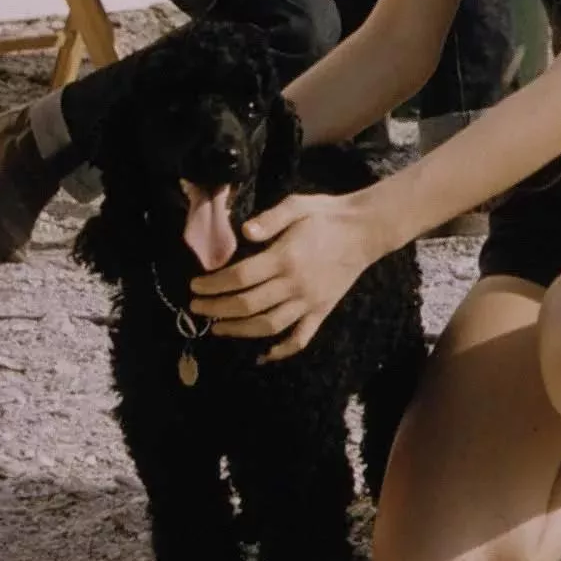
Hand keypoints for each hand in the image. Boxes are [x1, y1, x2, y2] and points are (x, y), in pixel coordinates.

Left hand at [189, 191, 372, 357]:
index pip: (240, 278)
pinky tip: (263, 355)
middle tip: (196, 308)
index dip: (214, 286)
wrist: (365, 230)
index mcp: (286, 257)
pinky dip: (281, 351)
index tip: (195, 286)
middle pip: (247, 305)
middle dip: (216, 309)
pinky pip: (300, 338)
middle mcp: (296, 284)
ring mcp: (309, 301)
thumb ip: (269, 218)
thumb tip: (244, 232)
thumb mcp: (297, 205)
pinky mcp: (322, 311)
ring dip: (239, 331)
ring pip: (268, 325)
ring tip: (217, 328)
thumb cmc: (326, 214)